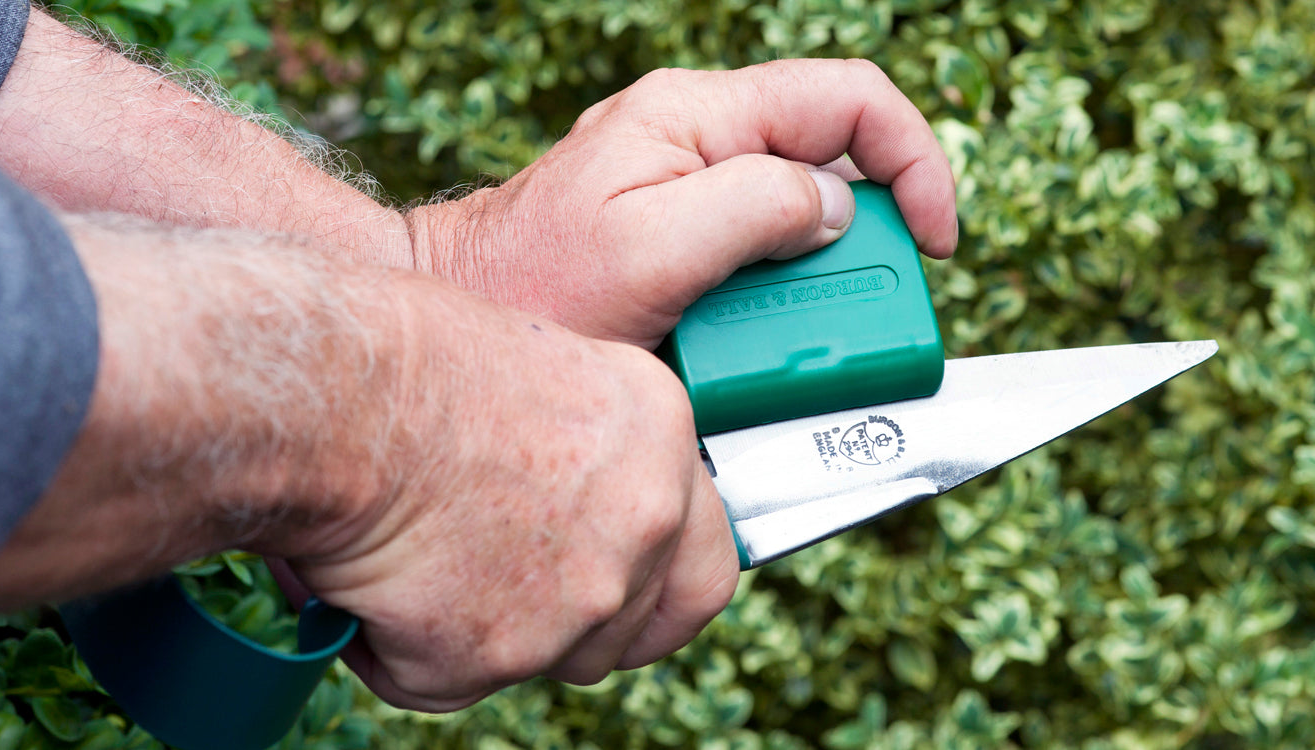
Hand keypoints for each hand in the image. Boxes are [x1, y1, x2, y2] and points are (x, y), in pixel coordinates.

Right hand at [254, 275, 736, 711]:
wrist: (332, 395)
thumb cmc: (398, 351)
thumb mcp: (527, 362)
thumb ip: (573, 443)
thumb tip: (543, 491)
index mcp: (657, 430)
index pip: (705, 558)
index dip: (652, 584)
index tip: (611, 585)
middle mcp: (641, 522)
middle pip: (623, 629)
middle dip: (559, 623)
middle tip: (487, 590)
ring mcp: (575, 600)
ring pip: (534, 661)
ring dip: (475, 633)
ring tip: (400, 562)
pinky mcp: (493, 656)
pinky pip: (437, 681)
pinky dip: (391, 647)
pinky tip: (357, 583)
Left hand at [406, 59, 958, 348]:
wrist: (447, 323)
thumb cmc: (528, 286)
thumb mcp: (650, 247)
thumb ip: (753, 208)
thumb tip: (836, 207)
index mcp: (696, 114)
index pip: (848, 98)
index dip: (914, 160)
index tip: (933, 241)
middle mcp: (694, 140)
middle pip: (831, 169)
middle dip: (857, 251)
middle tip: (848, 322)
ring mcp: (680, 193)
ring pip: (794, 230)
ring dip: (803, 298)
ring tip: (767, 351)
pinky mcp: (668, 245)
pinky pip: (747, 270)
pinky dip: (758, 316)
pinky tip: (731, 356)